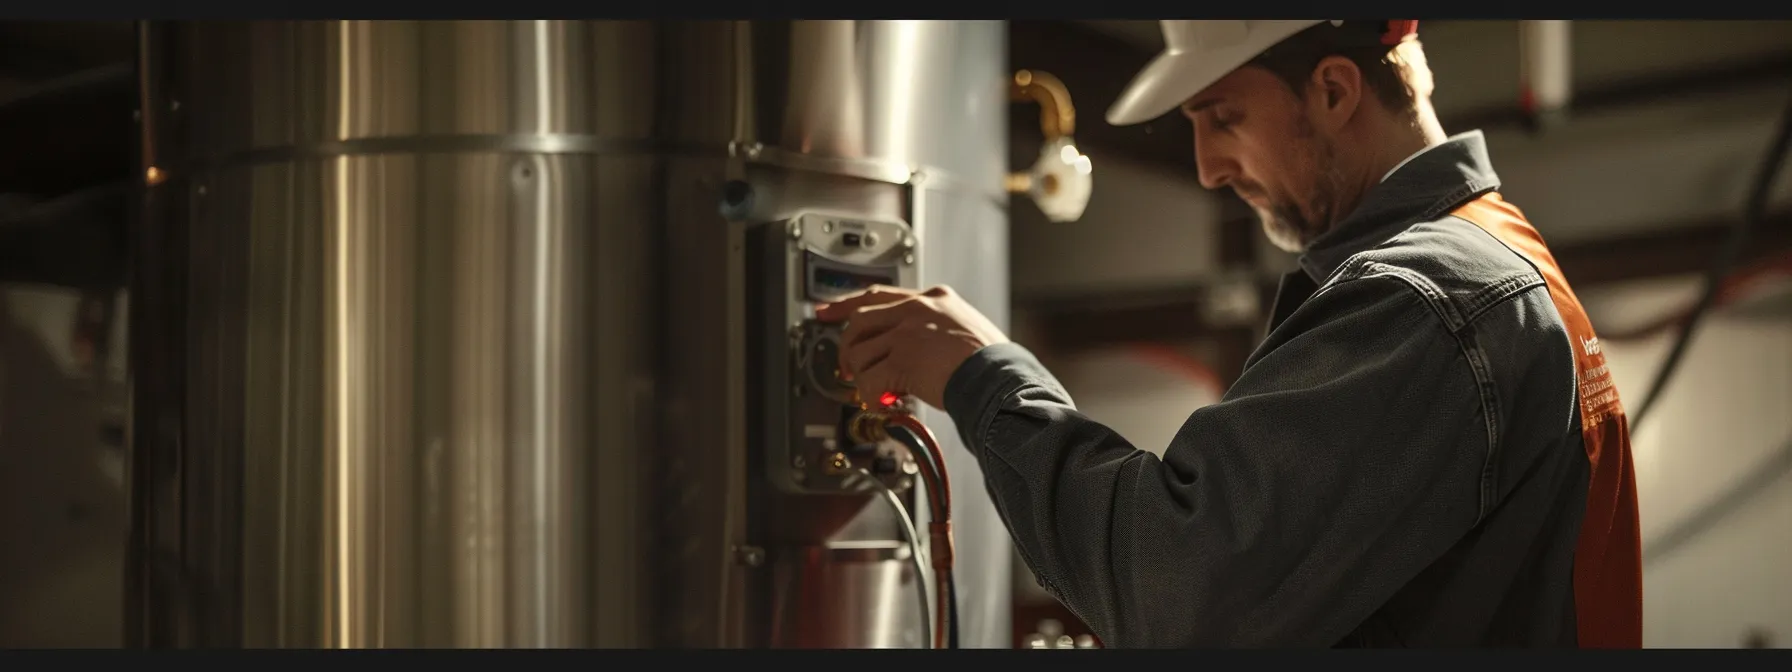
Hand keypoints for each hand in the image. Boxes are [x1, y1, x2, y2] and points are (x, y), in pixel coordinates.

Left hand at [814, 285, 1009, 409]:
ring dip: (862, 376)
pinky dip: (871, 397)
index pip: (878, 294)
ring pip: (859, 352)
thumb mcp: (966, 328)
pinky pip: (869, 380)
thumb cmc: (993, 362)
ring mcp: (907, 333)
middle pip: (859, 320)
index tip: (827, 311)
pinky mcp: (903, 360)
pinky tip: (884, 403)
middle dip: (846, 347)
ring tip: (877, 390)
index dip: (846, 304)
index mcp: (933, 298)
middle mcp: (917, 310)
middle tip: (845, 367)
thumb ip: (936, 329)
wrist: (1002, 377)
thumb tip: (914, 350)